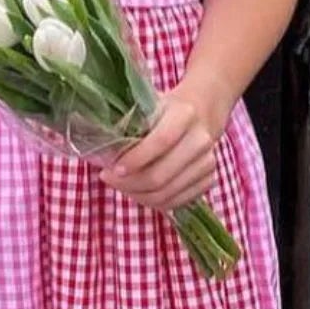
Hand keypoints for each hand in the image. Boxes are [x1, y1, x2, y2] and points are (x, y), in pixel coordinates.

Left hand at [99, 81, 229, 213]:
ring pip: (166, 194)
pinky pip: (175, 202)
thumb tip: (101, 149)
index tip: (112, 169)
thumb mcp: (146, 106)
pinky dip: (152, 201)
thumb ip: (126, 122)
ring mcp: (207, 162)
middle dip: (129, 183)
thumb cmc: (164, 112)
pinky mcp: (208, 180)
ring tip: (121, 185)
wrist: (200, 113)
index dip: (135, 160)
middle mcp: (200, 139)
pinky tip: (138, 191)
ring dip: (137, 195)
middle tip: (109, 178)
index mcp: (184, 114)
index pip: (161, 142)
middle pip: (161, 176)